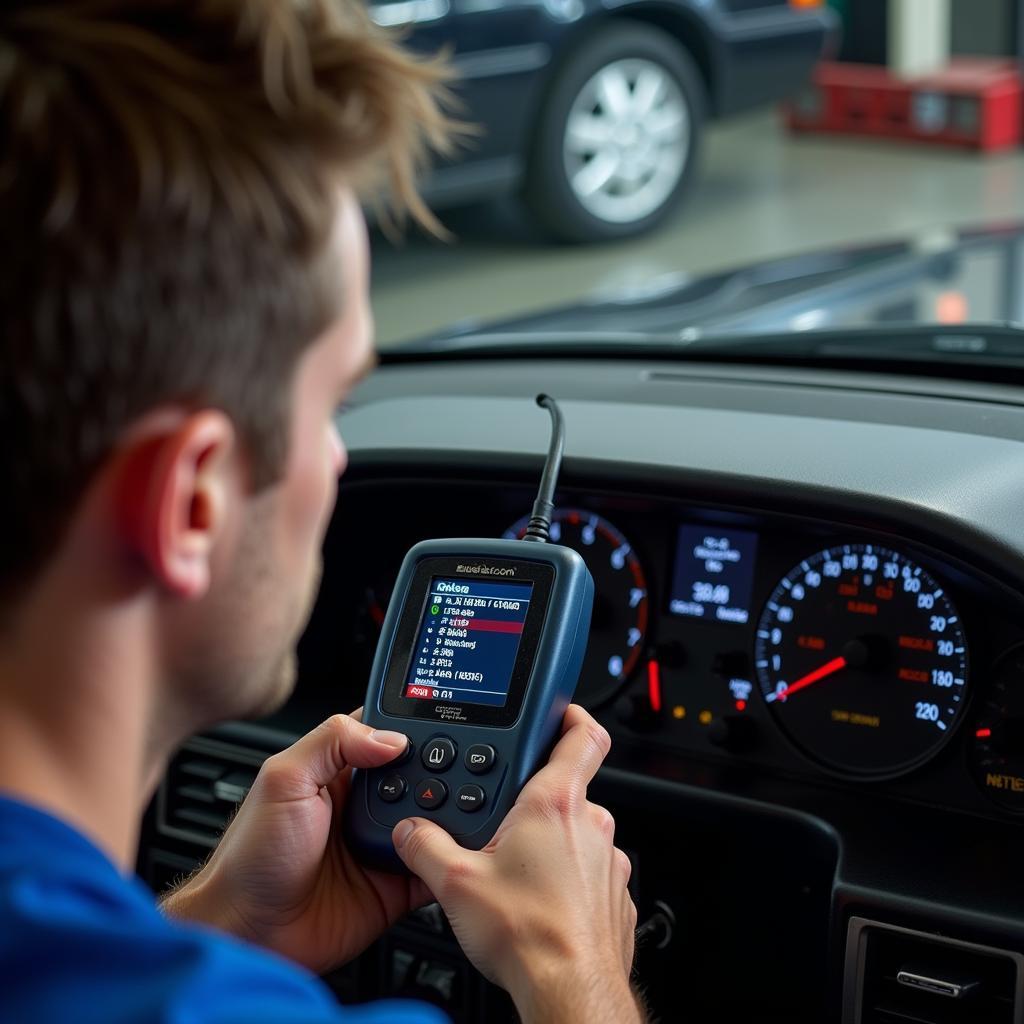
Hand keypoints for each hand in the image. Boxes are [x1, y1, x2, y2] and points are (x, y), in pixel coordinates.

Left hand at [161, 712, 431, 973]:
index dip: (413, 727)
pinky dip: (451, 860)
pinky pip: (435, 867)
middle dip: (443, 770)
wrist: (250, 933)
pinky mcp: (396, 885)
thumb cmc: (250, 858)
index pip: (387, 734)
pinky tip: (458, 852)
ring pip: (435, 818)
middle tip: (458, 773)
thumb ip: (332, 742)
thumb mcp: (284, 781)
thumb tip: (391, 736)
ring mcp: (383, 843)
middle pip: (421, 774)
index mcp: (339, 771)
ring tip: (466, 809)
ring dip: (452, 814)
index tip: (441, 725)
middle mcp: (365, 804)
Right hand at [392, 705, 641, 1023]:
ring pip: (579, 835)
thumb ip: (425, 847)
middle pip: (568, 790)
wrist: (569, 993)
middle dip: (534, 803)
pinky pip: (591, 874)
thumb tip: (409, 832)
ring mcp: (610, 862)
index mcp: (556, 803)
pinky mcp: (615, 898)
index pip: (583, 735)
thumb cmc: (528, 936)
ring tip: (515, 873)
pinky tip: (538, 904)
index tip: (559, 711)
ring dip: (551, 845)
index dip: (572, 715)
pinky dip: (567, 881)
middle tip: (503, 825)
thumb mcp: (456, 884)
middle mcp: (591, 825)